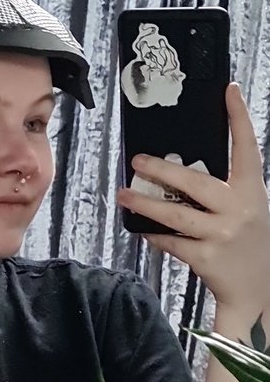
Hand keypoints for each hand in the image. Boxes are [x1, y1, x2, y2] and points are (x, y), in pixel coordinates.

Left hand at [117, 84, 269, 317]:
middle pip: (195, 182)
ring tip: (125, 195)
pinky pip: (171, 241)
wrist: (258, 291)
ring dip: (145, 204)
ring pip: (175, 214)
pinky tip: (141, 229)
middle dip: (162, 170)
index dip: (238, 117)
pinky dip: (155, 235)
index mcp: (252, 191)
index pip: (247, 147)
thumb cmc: (249, 242)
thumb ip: (226, 189)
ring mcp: (222, 235)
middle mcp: (240, 210)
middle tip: (137, 160)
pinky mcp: (206, 258)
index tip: (228, 90)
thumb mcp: (249, 209)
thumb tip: (182, 171)